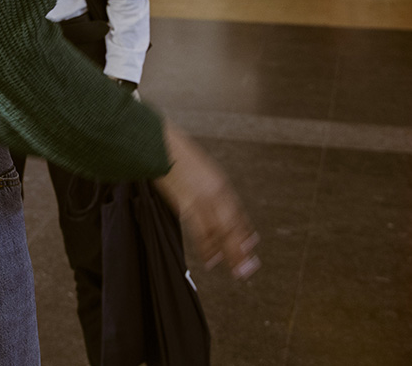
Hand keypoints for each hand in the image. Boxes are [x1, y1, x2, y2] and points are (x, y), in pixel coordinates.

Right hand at [153, 120, 259, 278]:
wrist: (160, 141)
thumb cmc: (174, 150)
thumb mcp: (198, 165)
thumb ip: (205, 183)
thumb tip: (208, 197)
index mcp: (220, 182)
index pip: (237, 212)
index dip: (245, 231)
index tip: (251, 244)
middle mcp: (216, 192)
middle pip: (233, 226)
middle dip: (241, 248)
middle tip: (249, 267)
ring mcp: (203, 198)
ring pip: (221, 232)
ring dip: (229, 253)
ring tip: (236, 270)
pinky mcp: (186, 203)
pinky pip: (201, 231)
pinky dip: (207, 247)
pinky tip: (211, 259)